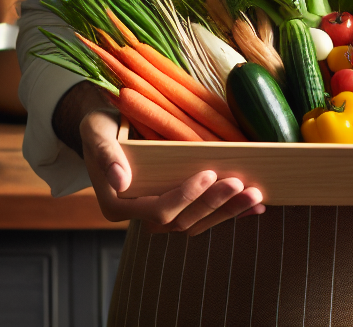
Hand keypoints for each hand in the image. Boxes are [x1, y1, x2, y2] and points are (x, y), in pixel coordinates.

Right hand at [80, 109, 265, 234]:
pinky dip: (228, 211)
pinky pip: (202, 215)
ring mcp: (158, 213)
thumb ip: (106, 154)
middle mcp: (139, 215)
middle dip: (214, 203)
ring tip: (256, 196)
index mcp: (119, 204)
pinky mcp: (174, 206)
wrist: (104, 132)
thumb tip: (120, 180)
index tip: (210, 173)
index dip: (185, 195)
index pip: (158, 209)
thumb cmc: (100, 128)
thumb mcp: (96, 132)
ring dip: (228, 211)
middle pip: (182, 221)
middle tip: (242, 184)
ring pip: (196, 222)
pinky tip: (253, 205)